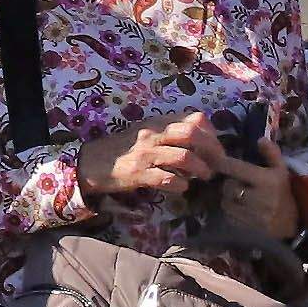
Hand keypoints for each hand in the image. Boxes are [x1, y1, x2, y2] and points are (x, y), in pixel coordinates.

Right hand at [77, 114, 220, 200]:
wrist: (90, 162)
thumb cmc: (122, 149)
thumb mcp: (147, 134)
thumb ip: (171, 133)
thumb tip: (202, 141)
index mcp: (158, 123)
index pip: (195, 119)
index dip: (212, 134)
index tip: (216, 149)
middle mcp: (153, 135)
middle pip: (193, 134)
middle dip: (212, 151)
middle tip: (217, 165)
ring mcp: (145, 154)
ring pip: (184, 157)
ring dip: (200, 169)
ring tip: (204, 177)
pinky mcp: (138, 174)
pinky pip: (167, 179)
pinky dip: (180, 185)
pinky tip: (182, 187)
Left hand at [203, 142, 295, 246]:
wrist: (292, 224)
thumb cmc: (284, 193)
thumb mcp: (282, 171)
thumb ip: (271, 154)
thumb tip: (260, 139)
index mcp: (266, 181)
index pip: (235, 168)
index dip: (220, 162)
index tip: (212, 158)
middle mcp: (259, 198)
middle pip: (228, 186)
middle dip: (229, 183)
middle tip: (236, 183)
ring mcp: (252, 215)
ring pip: (226, 202)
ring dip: (228, 198)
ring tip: (239, 197)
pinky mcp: (247, 227)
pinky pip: (229, 216)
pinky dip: (231, 211)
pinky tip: (242, 209)